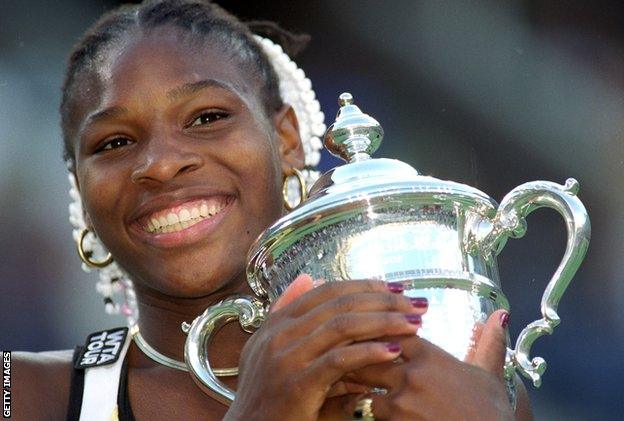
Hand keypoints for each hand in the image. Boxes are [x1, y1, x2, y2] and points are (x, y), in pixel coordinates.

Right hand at [224, 276, 427, 420]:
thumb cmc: (267, 395)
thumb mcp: (268, 349)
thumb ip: (287, 312)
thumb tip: (307, 277)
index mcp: (277, 322)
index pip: (328, 290)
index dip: (366, 285)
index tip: (397, 287)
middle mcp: (279, 334)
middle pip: (340, 303)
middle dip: (384, 300)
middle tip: (416, 303)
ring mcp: (286, 358)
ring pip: (343, 326)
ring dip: (384, 321)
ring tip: (413, 323)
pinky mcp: (297, 385)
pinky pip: (339, 360)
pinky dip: (369, 352)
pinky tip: (392, 351)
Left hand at [335, 310, 513, 419]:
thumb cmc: (488, 414)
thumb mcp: (490, 377)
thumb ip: (490, 343)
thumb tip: (499, 316)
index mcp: (430, 355)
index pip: (389, 326)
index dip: (373, 324)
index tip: (360, 324)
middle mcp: (412, 372)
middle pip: (366, 347)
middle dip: (350, 346)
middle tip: (332, 343)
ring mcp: (401, 399)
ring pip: (359, 378)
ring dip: (346, 375)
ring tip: (332, 370)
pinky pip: (362, 407)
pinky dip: (351, 402)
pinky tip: (340, 400)